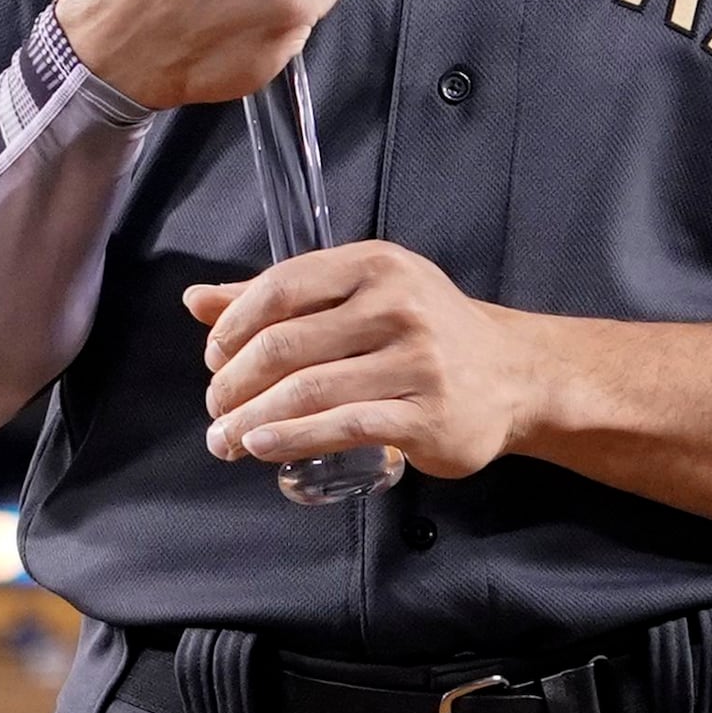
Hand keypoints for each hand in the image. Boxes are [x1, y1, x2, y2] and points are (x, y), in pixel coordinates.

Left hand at [189, 239, 566, 478]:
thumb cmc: (422, 331)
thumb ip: (278, 297)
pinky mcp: (427, 415)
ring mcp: (416, 361)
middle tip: (214, 407)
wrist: (516, 375)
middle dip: (235, 382)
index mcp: (373, 266)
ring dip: (253, 418)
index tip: (213, 360)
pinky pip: (344, 426)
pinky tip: (262, 446)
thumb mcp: (357, 294)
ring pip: (309, 390)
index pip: (280, 288)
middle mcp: (397, 306)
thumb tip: (195, 300)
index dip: (233, 327)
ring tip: (225, 438)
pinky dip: (293, 438)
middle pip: (286, 345)